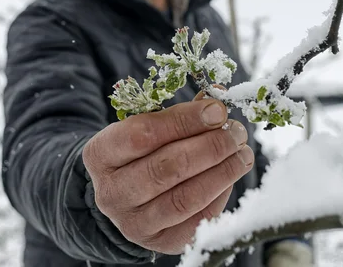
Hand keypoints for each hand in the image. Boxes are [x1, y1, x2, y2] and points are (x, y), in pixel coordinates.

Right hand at [82, 96, 253, 254]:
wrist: (125, 197)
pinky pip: (198, 220)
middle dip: (210, 146)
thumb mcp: (146, 127)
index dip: (184, 121)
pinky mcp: (160, 242)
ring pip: (185, 198)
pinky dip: (220, 195)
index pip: (143, 134)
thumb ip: (179, 115)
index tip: (217, 109)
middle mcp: (111, 192)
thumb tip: (216, 100)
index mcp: (100, 154)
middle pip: (167, 167)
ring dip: (222, 172)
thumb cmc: (140, 153)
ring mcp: (134, 223)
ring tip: (242, 153)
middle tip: (236, 132)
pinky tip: (230, 176)